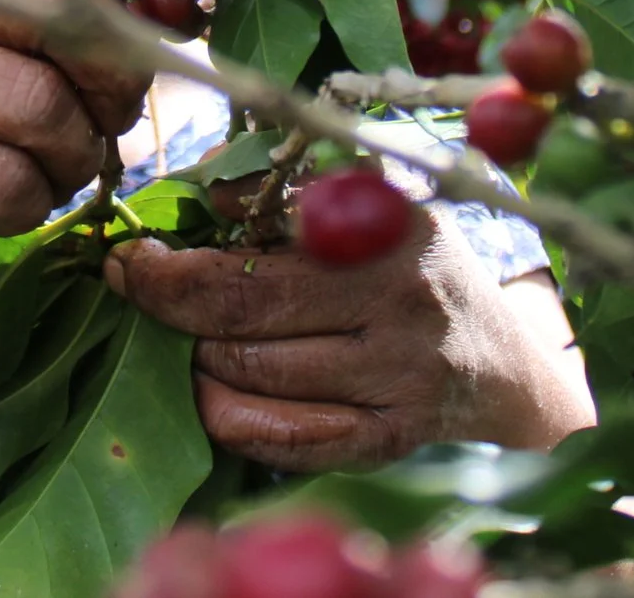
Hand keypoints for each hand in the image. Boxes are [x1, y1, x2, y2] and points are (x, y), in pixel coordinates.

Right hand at [0, 0, 152, 313]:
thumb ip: (37, 6)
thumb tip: (159, 6)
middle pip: (53, 0)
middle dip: (112, 75)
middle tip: (106, 120)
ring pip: (37, 103)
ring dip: (74, 156)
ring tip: (53, 172)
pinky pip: (2, 179)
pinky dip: (31, 204)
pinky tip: (8, 208)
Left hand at [102, 196, 589, 468]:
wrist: (500, 357)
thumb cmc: (411, 264)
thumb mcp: (368, 202)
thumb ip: (285, 191)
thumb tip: (199, 195)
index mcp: (385, 235)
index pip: (253, 260)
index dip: (175, 267)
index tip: (133, 256)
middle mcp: (396, 308)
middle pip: (243, 322)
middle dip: (168, 306)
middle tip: (133, 287)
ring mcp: (395, 382)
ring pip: (253, 382)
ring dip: (199, 360)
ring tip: (189, 336)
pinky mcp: (389, 440)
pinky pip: (284, 442)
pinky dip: (232, 419)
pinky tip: (214, 393)